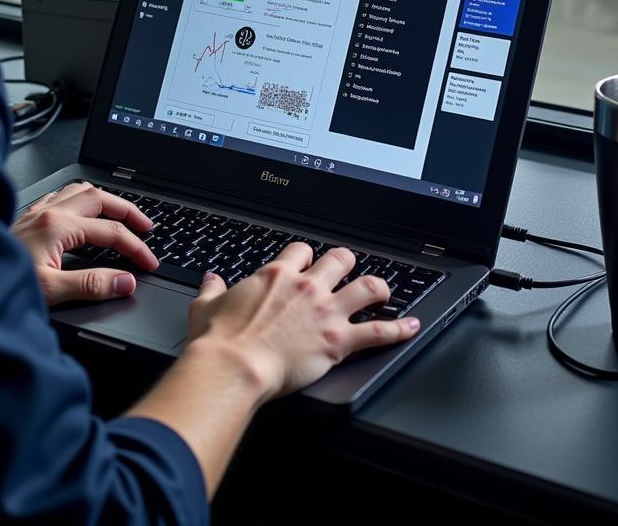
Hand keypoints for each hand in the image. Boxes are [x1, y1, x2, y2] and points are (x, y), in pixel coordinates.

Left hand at [12, 181, 158, 306]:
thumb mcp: (50, 292)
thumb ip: (92, 285)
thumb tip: (125, 281)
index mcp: (57, 226)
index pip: (111, 232)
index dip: (136, 247)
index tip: (148, 263)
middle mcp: (47, 212)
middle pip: (100, 198)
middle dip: (127, 211)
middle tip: (146, 226)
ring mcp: (35, 212)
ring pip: (80, 190)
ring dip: (104, 200)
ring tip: (120, 214)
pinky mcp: (25, 218)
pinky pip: (59, 196)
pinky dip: (78, 200)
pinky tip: (79, 211)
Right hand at [186, 243, 420, 400]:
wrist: (234, 367)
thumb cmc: (220, 342)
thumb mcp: (206, 307)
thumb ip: (212, 289)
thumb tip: (211, 280)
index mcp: (276, 276)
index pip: (300, 250)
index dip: (306, 256)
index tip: (305, 264)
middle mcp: (307, 287)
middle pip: (339, 258)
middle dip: (346, 262)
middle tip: (348, 270)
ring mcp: (326, 312)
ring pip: (367, 286)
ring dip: (379, 287)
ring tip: (385, 291)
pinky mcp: (338, 341)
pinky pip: (379, 331)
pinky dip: (399, 329)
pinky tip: (411, 327)